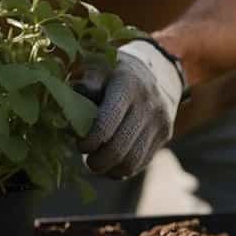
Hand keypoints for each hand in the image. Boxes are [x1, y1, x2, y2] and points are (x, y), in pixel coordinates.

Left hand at [77, 40, 185, 178]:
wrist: (157, 66)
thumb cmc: (114, 70)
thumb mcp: (97, 66)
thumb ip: (82, 87)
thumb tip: (69, 112)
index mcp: (126, 84)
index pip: (105, 126)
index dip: (88, 142)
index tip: (80, 144)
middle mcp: (146, 103)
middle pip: (118, 149)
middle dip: (97, 161)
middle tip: (88, 159)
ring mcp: (159, 119)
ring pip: (132, 162)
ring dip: (111, 169)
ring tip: (99, 162)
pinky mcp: (166, 133)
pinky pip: (142, 162)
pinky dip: (124, 169)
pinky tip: (113, 161)